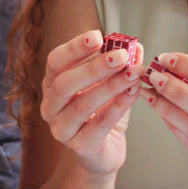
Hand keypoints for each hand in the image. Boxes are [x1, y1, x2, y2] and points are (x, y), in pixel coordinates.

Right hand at [39, 30, 142, 174]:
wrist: (104, 152)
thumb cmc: (102, 114)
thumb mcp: (108, 85)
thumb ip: (119, 67)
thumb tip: (136, 46)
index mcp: (52, 85)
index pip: (55, 62)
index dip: (74, 48)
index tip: (97, 36)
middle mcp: (51, 107)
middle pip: (64, 84)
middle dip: (93, 67)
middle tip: (120, 56)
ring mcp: (62, 129)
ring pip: (82, 105)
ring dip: (110, 86)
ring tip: (133, 73)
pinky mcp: (80, 147)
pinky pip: (99, 125)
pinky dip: (117, 107)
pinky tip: (133, 93)